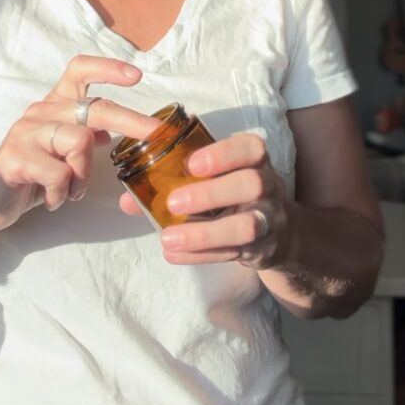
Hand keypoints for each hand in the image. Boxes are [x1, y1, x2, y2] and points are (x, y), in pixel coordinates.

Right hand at [0, 55, 157, 235]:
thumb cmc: (31, 173)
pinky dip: (63, 193)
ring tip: (71, 190)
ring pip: (79, 141)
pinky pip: (59, 173)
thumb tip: (111, 133)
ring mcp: (25, 132)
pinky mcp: (14, 157)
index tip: (136, 76)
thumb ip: (84, 136)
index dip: (108, 69)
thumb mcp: (62, 150)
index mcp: (55, 105)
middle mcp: (41, 111)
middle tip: (154, 134)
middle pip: (94, 109)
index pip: (79, 70)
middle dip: (131, 122)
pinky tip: (52, 199)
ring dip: (84, 174)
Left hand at [119, 133, 288, 267]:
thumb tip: (127, 198)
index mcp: (254, 160)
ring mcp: (269, 220)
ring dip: (205, 233)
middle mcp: (268, 187)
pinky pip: (233, 254)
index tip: (191, 163)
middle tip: (173, 202)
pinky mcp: (261, 250)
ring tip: (168, 237)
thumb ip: (172, 182)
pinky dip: (200, 255)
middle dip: (211, 192)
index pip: (250, 148)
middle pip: (252, 184)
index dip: (223, 154)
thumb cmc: (232, 194)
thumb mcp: (215, 179)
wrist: (277, 233)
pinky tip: (173, 254)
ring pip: (247, 226)